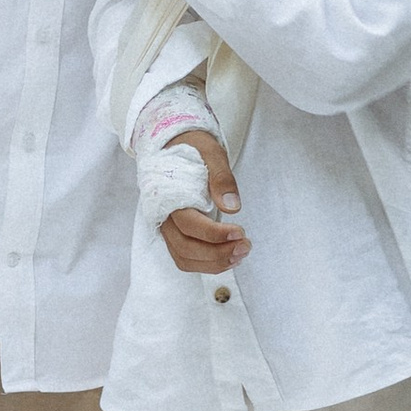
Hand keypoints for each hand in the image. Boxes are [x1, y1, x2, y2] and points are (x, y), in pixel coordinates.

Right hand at [160, 129, 249, 274]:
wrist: (175, 146)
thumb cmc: (194, 149)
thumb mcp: (211, 152)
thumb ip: (221, 178)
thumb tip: (232, 207)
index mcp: (169, 195)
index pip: (189, 224)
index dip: (214, 234)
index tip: (240, 232)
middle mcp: (164, 216)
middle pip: (185, 247)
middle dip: (218, 253)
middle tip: (246, 245)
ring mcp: (167, 227)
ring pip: (184, 258)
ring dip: (214, 263)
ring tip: (241, 254)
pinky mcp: (175, 234)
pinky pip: (185, 258)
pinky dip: (207, 264)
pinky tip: (230, 257)